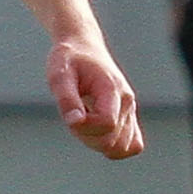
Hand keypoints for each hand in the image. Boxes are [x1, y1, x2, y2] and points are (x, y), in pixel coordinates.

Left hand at [47, 33, 144, 158]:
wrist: (84, 46)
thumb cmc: (70, 59)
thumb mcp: (60, 74)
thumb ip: (67, 98)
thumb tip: (75, 122)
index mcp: (113, 89)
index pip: (107, 123)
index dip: (84, 127)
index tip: (70, 114)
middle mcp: (128, 102)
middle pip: (113, 140)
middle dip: (87, 136)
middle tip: (74, 116)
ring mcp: (131, 111)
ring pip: (121, 147)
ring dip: (97, 143)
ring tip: (85, 121)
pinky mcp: (130, 118)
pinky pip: (132, 146)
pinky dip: (113, 147)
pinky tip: (96, 132)